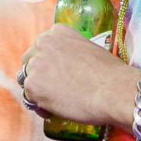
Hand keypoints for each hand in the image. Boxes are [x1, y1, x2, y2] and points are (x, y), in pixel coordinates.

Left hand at [19, 23, 135, 126]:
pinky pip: (29, 98)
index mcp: (58, 31)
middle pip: (29, 61)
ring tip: (57, 101)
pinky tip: (55, 109)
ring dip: (38, 90)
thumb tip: (67, 67)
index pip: (41, 46)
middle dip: (38, 74)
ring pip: (27, 80)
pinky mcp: (32, 86)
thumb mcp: (90, 49)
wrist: (113, 91)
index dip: (48, 62)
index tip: (56, 72)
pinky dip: (40, 105)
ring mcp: (36, 64)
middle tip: (54, 88)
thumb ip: (72, 52)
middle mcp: (43, 43)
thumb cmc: (109, 74)